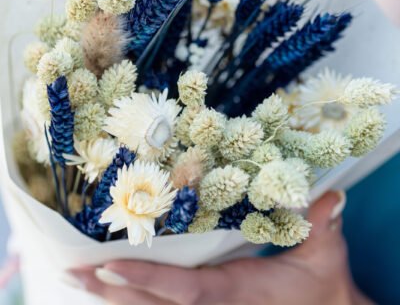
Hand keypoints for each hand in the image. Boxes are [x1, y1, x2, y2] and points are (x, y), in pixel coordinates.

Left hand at [69, 191, 373, 304]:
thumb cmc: (322, 283)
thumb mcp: (325, 253)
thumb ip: (322, 225)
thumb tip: (328, 197)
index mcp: (238, 291)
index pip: (188, 289)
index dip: (148, 279)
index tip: (109, 266)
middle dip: (112, 290)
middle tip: (71, 272)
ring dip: (114, 297)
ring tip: (74, 279)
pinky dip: (133, 299)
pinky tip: (109, 288)